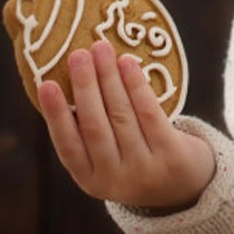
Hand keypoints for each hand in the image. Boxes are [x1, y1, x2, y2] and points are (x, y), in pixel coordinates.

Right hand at [38, 39, 216, 210]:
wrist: (187, 185)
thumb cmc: (138, 158)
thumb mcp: (110, 158)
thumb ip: (90, 131)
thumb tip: (70, 79)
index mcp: (90, 180)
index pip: (67, 146)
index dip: (56, 115)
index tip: (46, 84)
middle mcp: (114, 179)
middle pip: (95, 126)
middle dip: (85, 87)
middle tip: (77, 54)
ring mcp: (144, 169)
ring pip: (121, 115)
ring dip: (109, 78)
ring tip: (100, 49)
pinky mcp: (171, 155)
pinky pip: (149, 112)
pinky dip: (136, 85)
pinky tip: (127, 63)